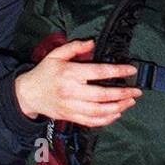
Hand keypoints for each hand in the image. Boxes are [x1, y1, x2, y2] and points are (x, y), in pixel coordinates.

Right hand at [14, 38, 140, 126]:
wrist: (28, 94)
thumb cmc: (44, 73)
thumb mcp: (56, 55)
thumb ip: (74, 47)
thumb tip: (92, 43)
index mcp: (70, 73)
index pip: (99, 72)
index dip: (117, 71)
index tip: (131, 70)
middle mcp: (72, 91)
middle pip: (102, 95)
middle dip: (122, 94)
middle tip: (136, 91)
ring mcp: (71, 106)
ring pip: (99, 111)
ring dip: (118, 108)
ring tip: (130, 102)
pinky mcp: (71, 117)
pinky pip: (91, 122)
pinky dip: (106, 120)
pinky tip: (116, 114)